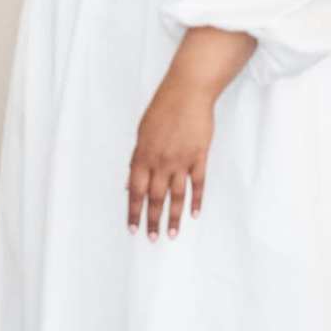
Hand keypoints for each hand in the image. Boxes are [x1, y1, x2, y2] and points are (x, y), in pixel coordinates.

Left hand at [127, 78, 217, 238]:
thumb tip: (130, 185)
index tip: (133, 228)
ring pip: (177, 195)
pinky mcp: (200, 156)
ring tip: (172, 234)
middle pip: (156, 198)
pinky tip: (195, 214)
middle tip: (152, 239)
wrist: (188, 91)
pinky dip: (197, 200)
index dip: (134, 211)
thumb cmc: (163, 109)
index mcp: (143, 155)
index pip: (136, 191)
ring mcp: (182, 160)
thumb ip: (136, 160)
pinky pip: (198, 183)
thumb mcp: (142, 132)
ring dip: (173, 217)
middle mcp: (161, 161)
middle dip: (152, 220)